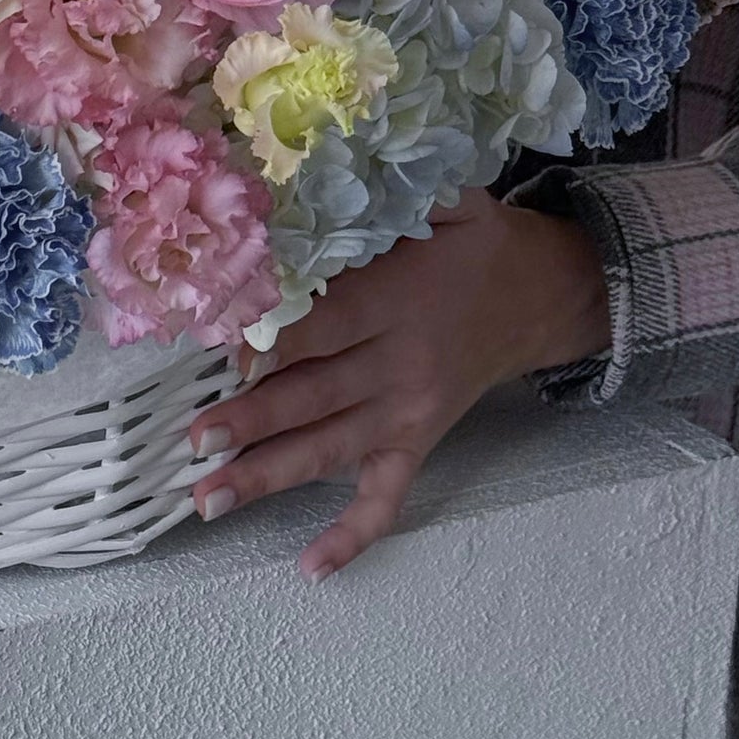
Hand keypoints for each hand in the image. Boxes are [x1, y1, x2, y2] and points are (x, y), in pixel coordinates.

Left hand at [187, 189, 610, 580]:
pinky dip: (352, 534)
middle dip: (252, 423)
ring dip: (268, 476)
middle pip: (316, 398)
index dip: (275, 344)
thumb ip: (385, 191)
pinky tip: (311, 567)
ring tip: (208, 498)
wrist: (543, 293)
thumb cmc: (476, 242)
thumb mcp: (445, 199)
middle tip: (195, 441)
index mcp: (399, 303)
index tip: (224, 357)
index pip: (326, 330)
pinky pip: (386, 497)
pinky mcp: (418, 442)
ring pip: (331, 451)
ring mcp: (408, 414)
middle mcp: (400, 368)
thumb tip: (317, 171)